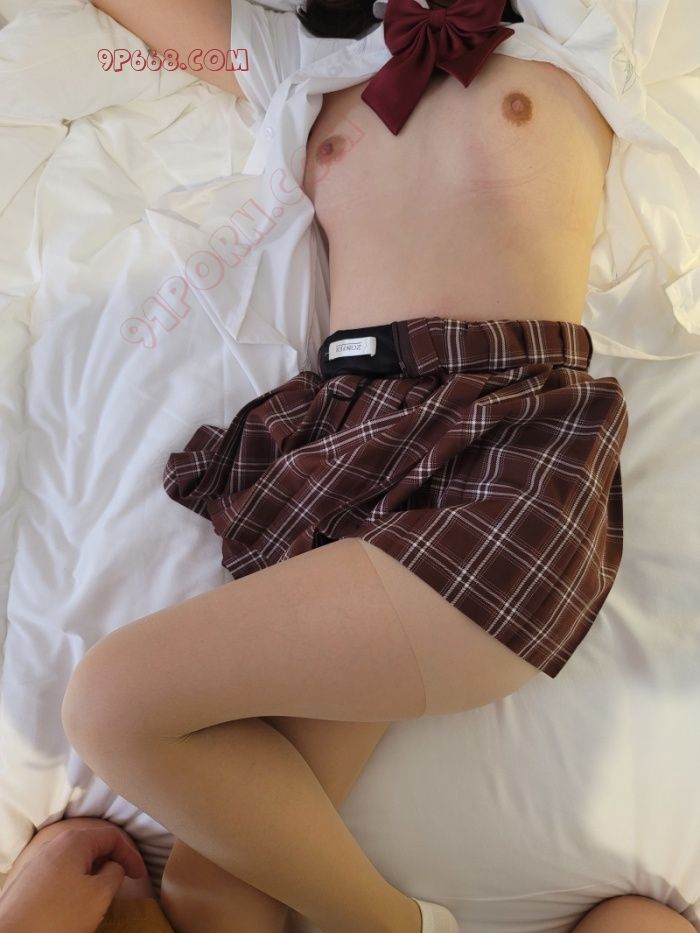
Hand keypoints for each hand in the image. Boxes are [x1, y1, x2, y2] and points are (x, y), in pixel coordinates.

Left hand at [0, 824, 147, 932]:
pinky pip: (59, 873)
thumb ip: (115, 873)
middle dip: (111, 862)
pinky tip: (74, 902)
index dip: (131, 855)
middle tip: (122, 883)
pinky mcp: (27, 880)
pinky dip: (74, 882)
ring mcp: (38, 861)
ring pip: (75, 860)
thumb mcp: (100, 895)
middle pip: (93, 845)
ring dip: (92, 873)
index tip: (139, 876)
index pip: (112, 836)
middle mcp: (54, 844)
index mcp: (75, 841)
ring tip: (99, 895)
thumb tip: (113, 867)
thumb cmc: (58, 916)